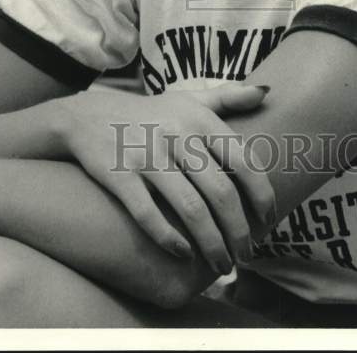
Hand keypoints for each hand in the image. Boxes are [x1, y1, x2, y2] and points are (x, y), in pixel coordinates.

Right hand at [50, 83, 273, 275]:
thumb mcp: (188, 99)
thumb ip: (227, 97)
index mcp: (198, 119)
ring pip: (190, 209)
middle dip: (239, 231)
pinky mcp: (120, 176)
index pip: (243, 160)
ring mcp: (147, 156)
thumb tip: (267, 91)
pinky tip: (184, 254)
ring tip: (222, 265)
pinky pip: (149, 214)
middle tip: (247, 255)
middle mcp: (176, 135)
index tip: (268, 222)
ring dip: (212, 244)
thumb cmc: (150, 113)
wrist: (87, 116)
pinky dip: (169, 239)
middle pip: (221, 192)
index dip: (261, 195)